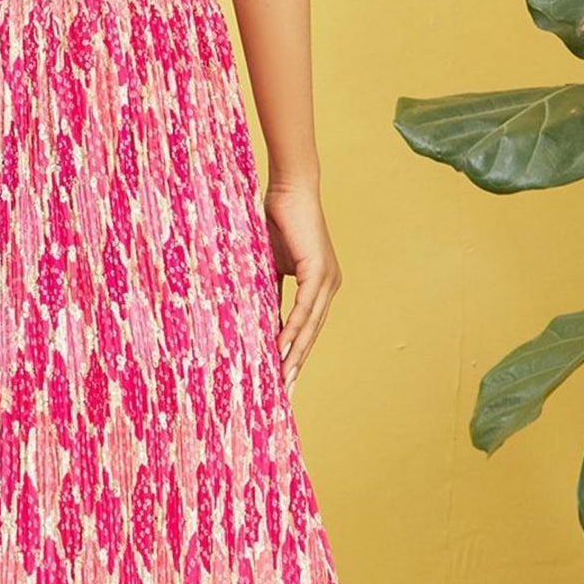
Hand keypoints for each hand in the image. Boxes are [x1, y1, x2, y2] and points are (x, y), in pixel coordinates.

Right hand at [264, 182, 339, 384]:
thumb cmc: (275, 221)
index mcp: (318, 286)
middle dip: (297, 366)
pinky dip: (293, 331)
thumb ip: (267, 291)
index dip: (295, 355)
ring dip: (295, 356)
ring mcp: (327, 280)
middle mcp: (328, 286)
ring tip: (282, 381)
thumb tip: (255, 319)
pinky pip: (305, 309)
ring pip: (310, 327)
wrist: (288, 189)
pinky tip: (281, 350)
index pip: (306, 329)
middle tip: (284, 394)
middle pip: (312, 335)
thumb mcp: (267, 265)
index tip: (282, 380)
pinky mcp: (318, 271)